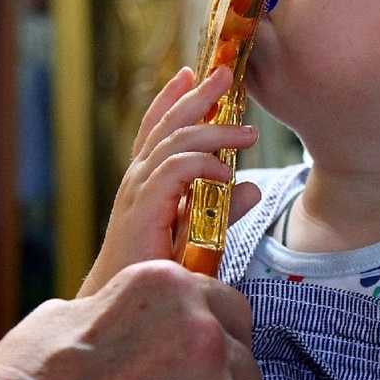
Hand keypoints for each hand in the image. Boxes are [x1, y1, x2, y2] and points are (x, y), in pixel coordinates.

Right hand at [81, 67, 260, 295]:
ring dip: (215, 132)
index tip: (192, 73)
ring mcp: (138, 192)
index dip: (172, 98)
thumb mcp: (200, 233)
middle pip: (167, 125)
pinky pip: (175, 171)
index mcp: (147, 180)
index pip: (157, 129)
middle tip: (223, 74)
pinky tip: (226, 172)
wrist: (125, 306)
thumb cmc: (160, 272)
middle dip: (197, 96)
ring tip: (250, 133)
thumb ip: (224, 208)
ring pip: (175, 143)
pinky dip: (203, 165)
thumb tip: (253, 188)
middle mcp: (138, 179)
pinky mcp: (143, 209)